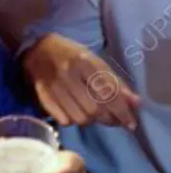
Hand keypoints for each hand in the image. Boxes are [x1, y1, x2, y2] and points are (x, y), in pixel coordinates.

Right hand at [22, 33, 139, 128]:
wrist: (37, 48)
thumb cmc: (71, 54)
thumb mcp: (95, 61)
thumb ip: (114, 82)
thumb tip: (135, 103)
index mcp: (84, 61)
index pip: (108, 92)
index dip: (122, 111)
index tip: (131, 123)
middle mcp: (67, 73)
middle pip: (94, 108)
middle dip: (108, 119)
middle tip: (114, 120)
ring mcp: (52, 85)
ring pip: (79, 117)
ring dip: (92, 121)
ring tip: (95, 115)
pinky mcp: (42, 95)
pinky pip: (63, 119)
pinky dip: (73, 121)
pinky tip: (77, 113)